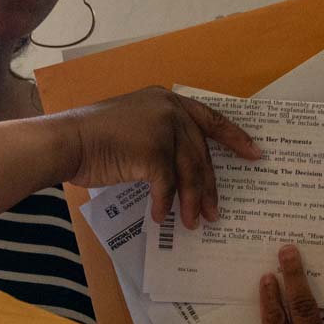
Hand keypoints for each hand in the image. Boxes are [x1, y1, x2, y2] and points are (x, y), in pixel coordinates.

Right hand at [59, 87, 261, 227]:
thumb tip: (184, 174)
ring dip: (191, 201)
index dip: (235, 138)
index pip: (210, 119)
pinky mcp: (152, 151)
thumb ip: (160, 138)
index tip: (256, 154)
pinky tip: (159, 217)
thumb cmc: (93, 138)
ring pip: (188, 172)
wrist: (66, 141)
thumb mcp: (134, 128)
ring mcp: (161, 128)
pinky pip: (166, 186)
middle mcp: (168, 109)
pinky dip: (164, 204)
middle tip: (215, 212)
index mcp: (166, 100)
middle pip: (200, 153)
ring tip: (193, 223)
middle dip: (209, 187)